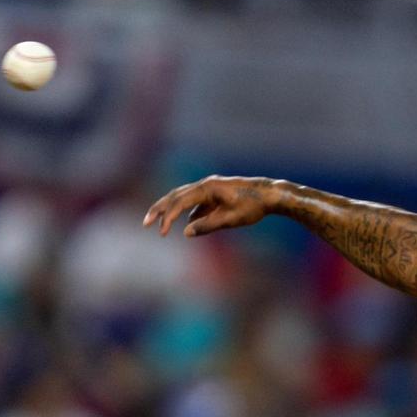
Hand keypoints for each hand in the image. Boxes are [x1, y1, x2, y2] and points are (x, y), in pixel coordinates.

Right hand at [143, 176, 278, 236]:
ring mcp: (210, 187)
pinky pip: (196, 201)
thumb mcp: (230, 219)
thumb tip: (186, 232)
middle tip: (146, 223)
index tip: (161, 233)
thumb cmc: (252, 207)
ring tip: (160, 222)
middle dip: (160, 209)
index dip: (168, 218)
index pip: (180, 203)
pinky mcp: (215, 192)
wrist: (270, 194)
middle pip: (176, 195)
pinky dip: (188, 211)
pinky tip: (189, 223)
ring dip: (171, 209)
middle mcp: (206, 184)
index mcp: (207, 188)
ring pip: (183, 196)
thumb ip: (207, 226)